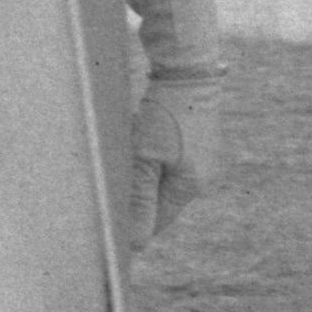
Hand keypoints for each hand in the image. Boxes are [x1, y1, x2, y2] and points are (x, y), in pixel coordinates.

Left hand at [129, 78, 225, 259]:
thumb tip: (138, 244)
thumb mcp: (145, 157)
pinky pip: (170, 160)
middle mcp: (202, 175)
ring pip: (163, 178)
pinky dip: (153, 156)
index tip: (108, 222)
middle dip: (137, 196)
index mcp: (190, 186)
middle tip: (113, 179)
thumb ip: (140, 200)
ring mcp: (203, 157)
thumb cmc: (163, 112)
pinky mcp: (198, 140)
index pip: (157, 222)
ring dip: (143, 173)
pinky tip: (143, 136)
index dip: (133, 225)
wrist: (187, 68)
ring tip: (130, 150)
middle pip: (160, 201)